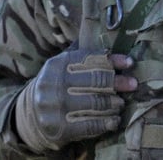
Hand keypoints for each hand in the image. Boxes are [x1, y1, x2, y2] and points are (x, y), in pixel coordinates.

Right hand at [14, 48, 134, 152]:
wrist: (30, 114)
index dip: (113, 61)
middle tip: (133, 85)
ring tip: (121, 103)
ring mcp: (55, 107)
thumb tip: (112, 35)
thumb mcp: (63, 64)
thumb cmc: (57, 84)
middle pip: (96, 81)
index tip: (130, 63)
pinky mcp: (59, 128)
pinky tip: (114, 120)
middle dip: (118, 83)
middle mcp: (54, 84)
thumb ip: (84, 52)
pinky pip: (90, 125)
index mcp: (57, 64)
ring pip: (96, 103)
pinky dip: (106, 122)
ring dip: (114, 104)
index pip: (90, 59)